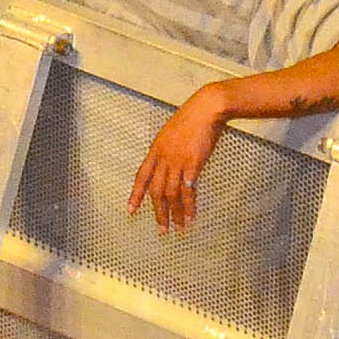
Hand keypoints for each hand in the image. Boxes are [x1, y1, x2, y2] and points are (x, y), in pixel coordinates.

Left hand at [131, 84, 230, 229]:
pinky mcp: (192, 165)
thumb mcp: (173, 132)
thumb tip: (170, 163)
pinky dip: (189, 206)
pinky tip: (191, 216)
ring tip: (179, 228)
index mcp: (156, 149)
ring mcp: (177, 162)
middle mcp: (163, 158)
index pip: (141, 176)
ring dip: (175, 214)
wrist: (207, 108)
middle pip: (156, 191)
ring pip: (171, 194)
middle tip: (162, 229)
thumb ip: (169, 149)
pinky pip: (188, 192)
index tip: (131, 210)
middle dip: (158, 212)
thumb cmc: (194, 117)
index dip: (136, 194)